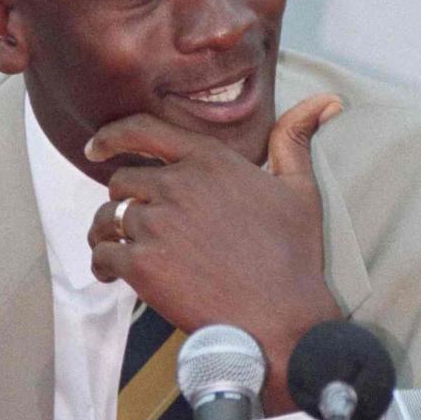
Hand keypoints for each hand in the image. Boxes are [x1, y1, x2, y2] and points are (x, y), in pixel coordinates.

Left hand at [86, 95, 343, 412]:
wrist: (280, 320)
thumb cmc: (292, 257)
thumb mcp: (301, 189)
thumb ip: (294, 140)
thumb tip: (326, 99)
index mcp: (210, 160)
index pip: (142, 130)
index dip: (111, 137)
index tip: (94, 148)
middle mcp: (177, 185)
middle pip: (122, 181)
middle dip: (123, 200)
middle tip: (133, 223)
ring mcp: (156, 224)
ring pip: (108, 218)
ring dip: (108, 232)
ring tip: (117, 250)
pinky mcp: (141, 264)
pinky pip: (102, 253)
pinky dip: (101, 263)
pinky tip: (111, 275)